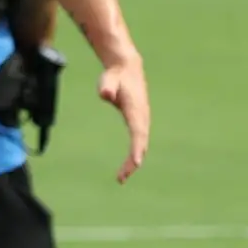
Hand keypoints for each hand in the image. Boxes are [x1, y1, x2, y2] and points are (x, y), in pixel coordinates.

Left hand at [98, 55, 149, 182]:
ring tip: (121, 178)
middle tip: (122, 177)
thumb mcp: (109, 79)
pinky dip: (134, 155)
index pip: (137, 131)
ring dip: (133, 162)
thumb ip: (107, 86)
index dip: (137, 147)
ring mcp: (142, 121)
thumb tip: (105, 94)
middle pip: (141, 143)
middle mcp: (142, 118)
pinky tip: (126, 167)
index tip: (136, 162)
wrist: (127, 69)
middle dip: (133, 161)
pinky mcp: (138, 123)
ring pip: (140, 145)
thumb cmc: (115, 76)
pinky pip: (138, 142)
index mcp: (135, 109)